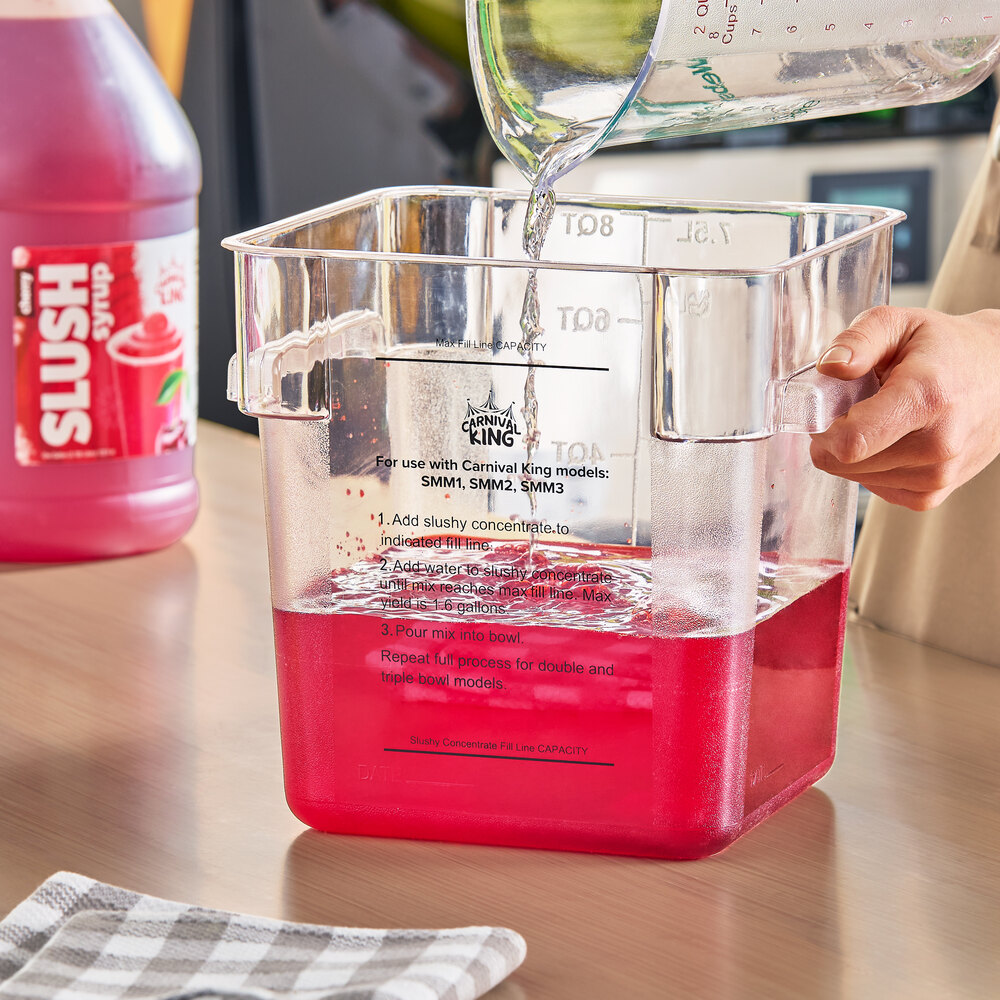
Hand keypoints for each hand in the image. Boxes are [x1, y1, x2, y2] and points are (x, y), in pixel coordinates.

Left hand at [809, 306, 999, 510]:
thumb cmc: (945, 347)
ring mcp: (939, 475)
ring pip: (856, 478)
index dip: (822, 428)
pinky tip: (892, 439)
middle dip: (834, 436)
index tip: (827, 408)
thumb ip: (859, 339)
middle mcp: (938, 444)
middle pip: (844, 462)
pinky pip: (875, 489)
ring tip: (883, 419)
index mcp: (925, 397)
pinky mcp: (933, 494)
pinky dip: (872, 466)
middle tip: (856, 407)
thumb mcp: (900, 324)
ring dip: (855, 451)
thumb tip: (829, 366)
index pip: (851, 441)